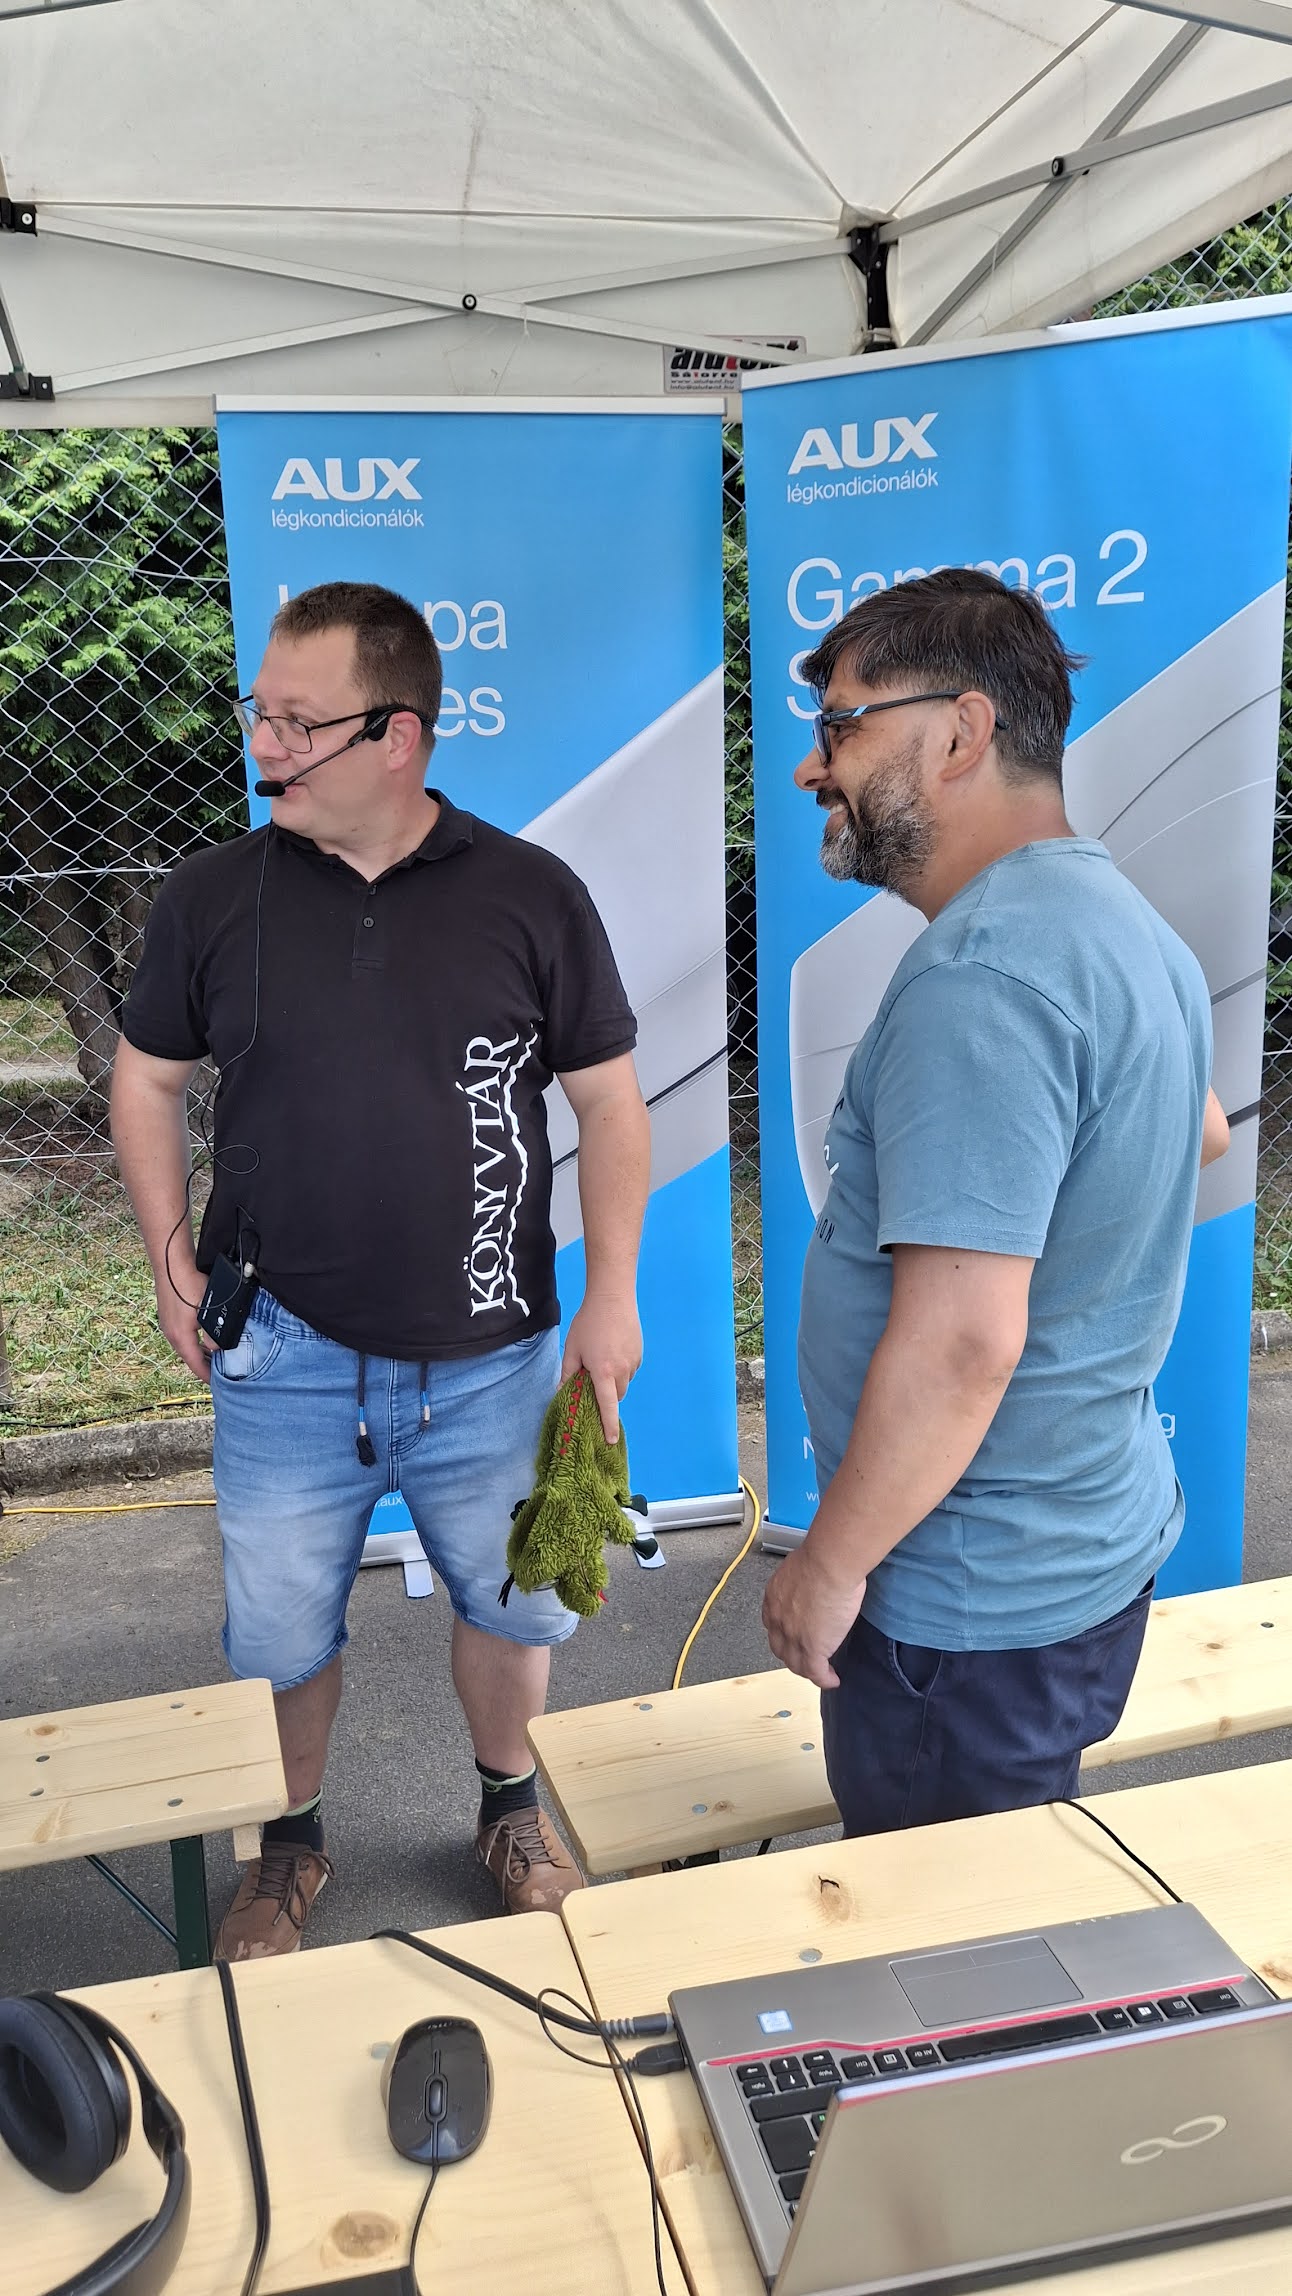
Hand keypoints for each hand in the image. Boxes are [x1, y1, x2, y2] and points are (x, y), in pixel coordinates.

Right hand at [154, 1265, 212, 1383]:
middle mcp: (171, 1334)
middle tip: (220, 1372)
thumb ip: (213, 1333)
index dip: (207, 1376)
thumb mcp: (208, 1310)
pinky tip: (202, 1337)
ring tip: (214, 1357)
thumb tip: (218, 1350)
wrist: (171, 1263)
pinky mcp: (168, 1315)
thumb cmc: (190, 1284)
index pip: (195, 1365)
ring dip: (198, 1353)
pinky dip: (193, 1342)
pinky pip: (181, 1336)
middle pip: (189, 1357)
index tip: (218, 1385)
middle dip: (204, 1366)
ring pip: (185, 1346)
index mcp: (181, 1337)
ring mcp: (167, 1324)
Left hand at [561, 1292, 641, 1441]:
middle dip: (605, 1395)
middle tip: (591, 1381)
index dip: (608, 1425)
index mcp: (603, 1372)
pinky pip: (629, 1370)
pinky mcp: (639, 1354)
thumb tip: (562, 1393)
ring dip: (613, 1381)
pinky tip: (611, 1351)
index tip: (611, 1441)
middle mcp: (622, 1370)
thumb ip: (568, 1374)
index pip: (607, 1406)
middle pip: (616, 1396)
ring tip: (600, 1359)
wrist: (613, 1298)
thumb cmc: (588, 1323)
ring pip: (623, 1383)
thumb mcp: (572, 1349)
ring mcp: (633, 1362)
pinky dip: (620, 1369)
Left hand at [762, 1543, 864, 1689]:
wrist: (829, 1563)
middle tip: (806, 1655)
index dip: (784, 1633)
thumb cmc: (822, 1555)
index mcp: (774, 1598)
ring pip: (796, 1664)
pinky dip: (824, 1679)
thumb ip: (803, 1578)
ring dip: (807, 1669)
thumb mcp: (803, 1565)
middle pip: (780, 1647)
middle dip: (791, 1654)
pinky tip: (832, 1680)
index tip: (795, 1635)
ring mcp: (793, 1637)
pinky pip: (816, 1673)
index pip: (774, 1624)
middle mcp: (778, 1620)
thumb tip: (815, 1576)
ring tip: (819, 1671)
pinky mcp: (813, 1649)